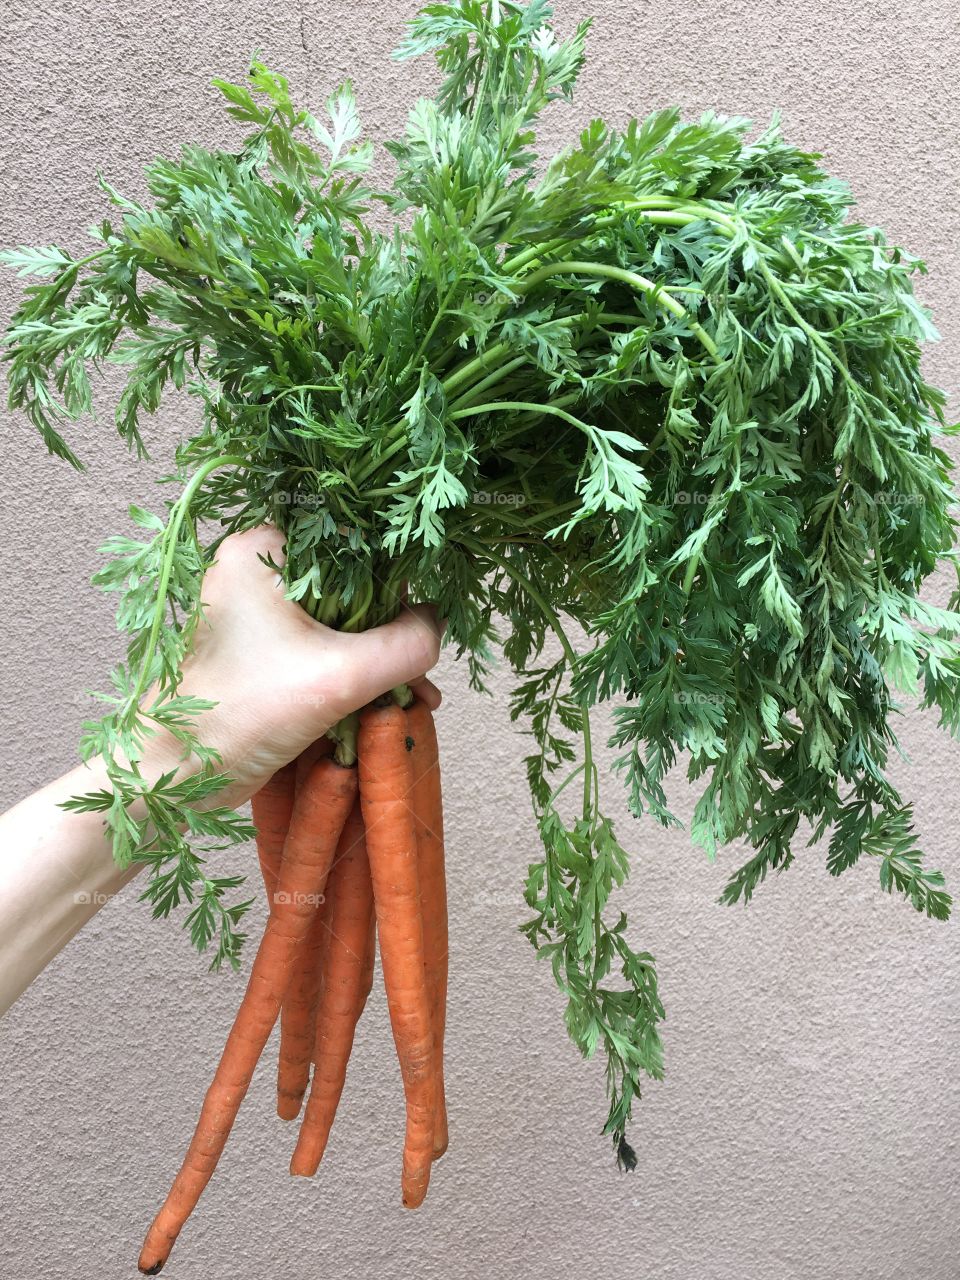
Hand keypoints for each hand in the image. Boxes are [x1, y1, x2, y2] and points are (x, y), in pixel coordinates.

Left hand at [146, 525, 443, 805]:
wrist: (174, 776)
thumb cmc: (240, 713)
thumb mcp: (338, 676)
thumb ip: (404, 646)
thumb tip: (439, 623)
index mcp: (262, 550)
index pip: (354, 547)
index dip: (396, 587)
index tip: (419, 629)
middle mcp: (256, 570)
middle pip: (352, 589)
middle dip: (391, 635)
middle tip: (420, 676)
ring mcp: (257, 612)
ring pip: (341, 624)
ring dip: (378, 661)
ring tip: (413, 698)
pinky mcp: (260, 651)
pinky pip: (322, 650)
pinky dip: (353, 675)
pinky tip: (386, 705)